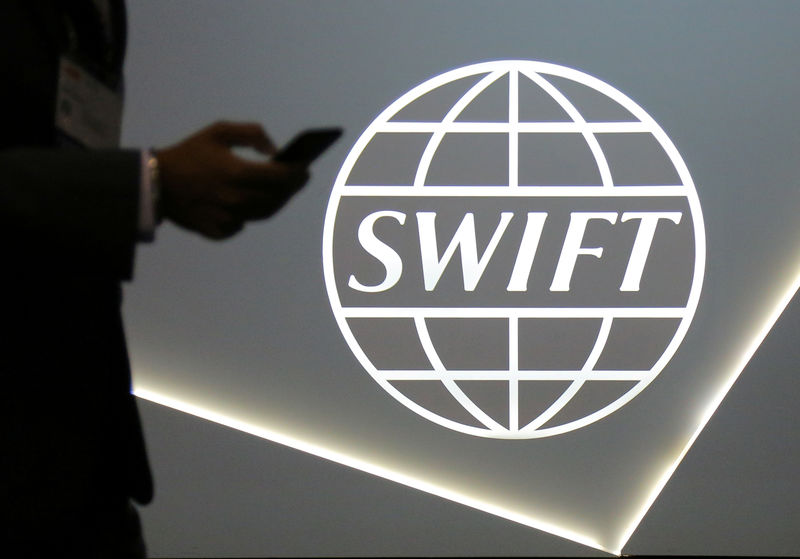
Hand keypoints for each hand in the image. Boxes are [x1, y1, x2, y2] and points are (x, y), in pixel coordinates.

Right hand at [155, 121, 309, 238]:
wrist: (154, 183)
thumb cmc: (189, 154)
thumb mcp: (219, 131)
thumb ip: (252, 134)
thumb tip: (275, 150)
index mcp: (237, 174)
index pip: (281, 177)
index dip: (298, 173)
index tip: (307, 167)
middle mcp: (236, 199)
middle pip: (277, 198)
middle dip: (292, 187)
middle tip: (300, 178)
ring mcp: (228, 218)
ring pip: (265, 213)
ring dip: (277, 201)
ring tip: (283, 189)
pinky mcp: (218, 231)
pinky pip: (244, 224)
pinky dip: (252, 213)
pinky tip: (254, 201)